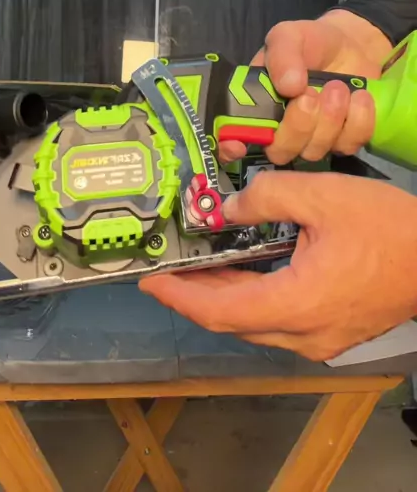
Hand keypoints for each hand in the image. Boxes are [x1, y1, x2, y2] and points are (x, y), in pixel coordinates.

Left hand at [140, 172, 416, 360]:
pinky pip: (278, 321)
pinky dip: (252, 298)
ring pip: (254, 323)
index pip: (219, 310)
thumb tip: (228, 209)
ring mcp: (319, 340)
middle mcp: (302, 334)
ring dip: (224, 296)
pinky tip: (245, 270)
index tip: (150, 282)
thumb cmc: (385, 226)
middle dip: (196, 294)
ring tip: (198, 266)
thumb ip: (266, 196)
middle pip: (232, 320)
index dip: (179, 297)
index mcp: (295, 304)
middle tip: (168, 268)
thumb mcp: (322, 195)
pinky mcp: (332, 334)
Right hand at [221, 10, 391, 165]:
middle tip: (314, 93)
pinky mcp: (343, 141)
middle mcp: (280, 129)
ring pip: (315, 151)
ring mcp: (312, 139)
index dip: (231, 148)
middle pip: (280, 152)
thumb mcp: (289, 35)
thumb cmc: (312, 41)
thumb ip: (282, 55)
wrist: (353, 44)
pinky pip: (348, 145)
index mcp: (256, 105)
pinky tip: (359, 97)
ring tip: (340, 87)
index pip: (233, 139)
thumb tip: (288, 87)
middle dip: (299, 126)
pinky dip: (357, 121)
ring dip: (330, 120)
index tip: (239, 146)